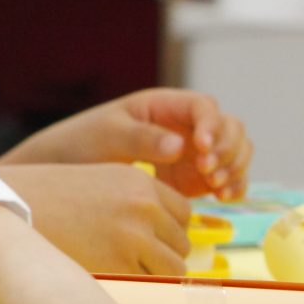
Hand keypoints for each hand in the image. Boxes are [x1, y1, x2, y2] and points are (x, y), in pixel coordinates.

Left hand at [1, 88, 252, 200]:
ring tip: (216, 188)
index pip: (204, 107)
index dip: (211, 125)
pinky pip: (226, 176)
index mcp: (164, 105)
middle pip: (229, 127)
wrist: (69, 170)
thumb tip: (181, 144)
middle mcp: (185, 125)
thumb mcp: (108, 136)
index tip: (201, 148)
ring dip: (235, 167)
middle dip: (227, 149)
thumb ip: (142, 139)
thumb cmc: (83, 142)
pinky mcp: (193, 176)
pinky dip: (233, 185)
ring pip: (234, 151)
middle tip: (208, 173)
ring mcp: (192, 151)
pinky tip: (225, 197)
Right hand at [3, 163, 191, 275]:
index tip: (140, 240)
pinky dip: (137, 287)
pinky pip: (152, 286)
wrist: (2, 213)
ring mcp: (134, 236)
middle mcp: (143, 205)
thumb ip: (133, 202)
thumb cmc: (46, 203)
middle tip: (123, 260)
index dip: (164, 231)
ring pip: (172, 268)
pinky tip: (108, 278)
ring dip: (152, 275)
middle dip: (160, 255)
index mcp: (139, 182)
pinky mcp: (120, 264)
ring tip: (116, 271)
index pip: (182, 214)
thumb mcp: (97, 185)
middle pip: (181, 244)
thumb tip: (167, 239)